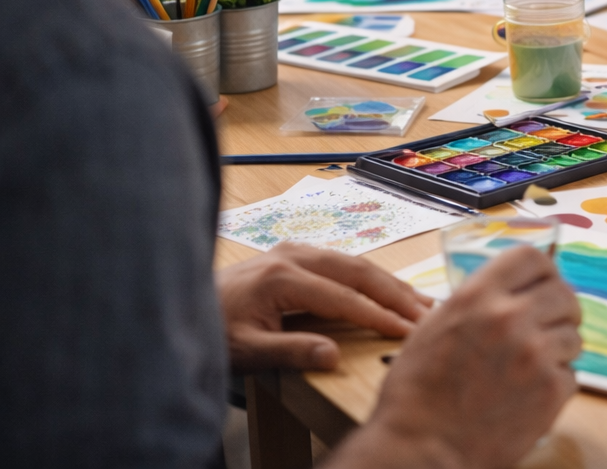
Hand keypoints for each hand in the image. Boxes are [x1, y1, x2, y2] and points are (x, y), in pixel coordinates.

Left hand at [216, 243, 430, 372]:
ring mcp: (294, 249)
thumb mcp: (246, 351)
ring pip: (354, 262)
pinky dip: (368, 276)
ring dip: (387, 282)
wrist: (179, 305)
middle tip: (427, 313)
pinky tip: (386, 288)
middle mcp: (292, 255)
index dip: (379, 316)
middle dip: (396, 292)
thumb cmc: (212, 330)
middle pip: (358, 270)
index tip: (407, 331)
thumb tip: (334, 356)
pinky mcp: (294, 252)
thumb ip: (290, 351)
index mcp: (282, 278)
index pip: (345, 299)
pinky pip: (342, 261)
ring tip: (418, 301)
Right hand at [334, 246, 581, 468]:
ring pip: (573, 335)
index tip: (542, 285)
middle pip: (563, 293)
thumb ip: (475, 304)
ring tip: (531, 368)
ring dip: (558, 349)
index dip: (541, 272)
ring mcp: (535, 354)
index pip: (531, 258)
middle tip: (547, 328)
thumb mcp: (435, 328)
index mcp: (478, 297)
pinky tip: (528, 395)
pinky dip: (555, 385)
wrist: (421, 449)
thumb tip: (507, 293)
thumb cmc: (416, 394)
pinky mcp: (551, 390)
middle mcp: (511, 317)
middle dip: (559, 310)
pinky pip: (571, 374)